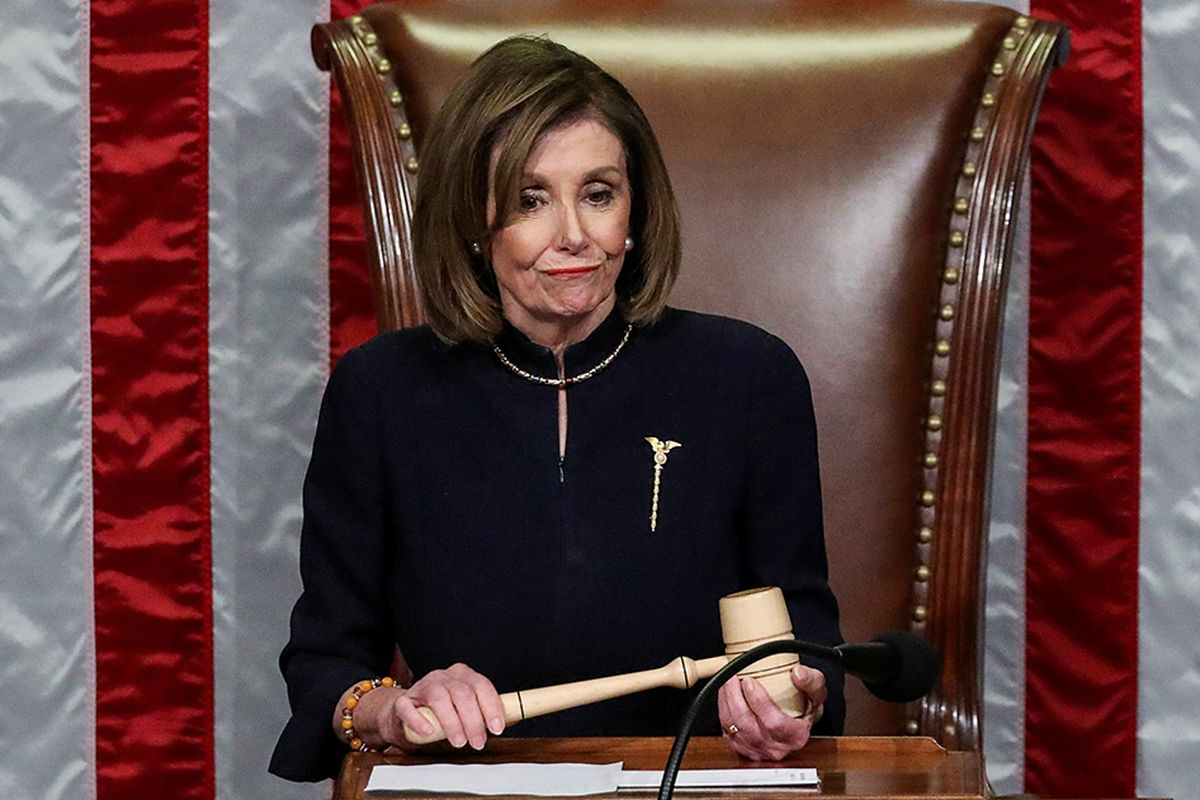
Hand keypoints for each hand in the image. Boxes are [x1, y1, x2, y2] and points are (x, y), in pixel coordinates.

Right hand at [364, 663, 505, 750]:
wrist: (404, 716)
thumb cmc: (439, 715)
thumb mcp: (466, 712)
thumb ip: (486, 714)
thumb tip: (514, 718)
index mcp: (463, 676)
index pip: (481, 685)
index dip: (491, 707)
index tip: (497, 727)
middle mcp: (443, 677)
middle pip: (462, 693)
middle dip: (473, 720)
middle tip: (478, 742)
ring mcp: (422, 687)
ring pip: (439, 697)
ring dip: (451, 721)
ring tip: (458, 741)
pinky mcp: (402, 702)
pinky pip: (408, 707)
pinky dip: (419, 720)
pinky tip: (428, 732)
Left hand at [717, 665, 825, 760]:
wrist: (797, 720)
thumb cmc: (805, 706)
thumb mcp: (816, 691)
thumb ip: (811, 680)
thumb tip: (798, 673)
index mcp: (795, 736)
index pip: (774, 723)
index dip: (759, 702)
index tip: (749, 681)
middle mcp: (775, 748)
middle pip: (748, 726)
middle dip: (735, 698)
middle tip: (732, 676)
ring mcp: (757, 750)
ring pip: (734, 728)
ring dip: (727, 702)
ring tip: (727, 681)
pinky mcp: (742, 747)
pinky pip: (726, 729)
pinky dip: (723, 709)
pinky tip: (725, 694)